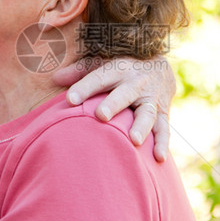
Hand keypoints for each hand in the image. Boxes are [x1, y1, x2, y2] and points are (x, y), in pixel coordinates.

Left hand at [53, 55, 175, 160]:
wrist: (161, 68)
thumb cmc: (122, 69)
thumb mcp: (103, 63)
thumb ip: (80, 71)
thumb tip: (55, 78)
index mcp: (118, 70)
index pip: (99, 78)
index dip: (85, 88)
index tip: (70, 99)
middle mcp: (136, 83)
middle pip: (124, 94)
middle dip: (114, 104)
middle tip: (102, 116)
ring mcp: (151, 99)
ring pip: (147, 113)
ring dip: (141, 126)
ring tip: (133, 140)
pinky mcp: (163, 113)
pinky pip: (164, 129)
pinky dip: (162, 143)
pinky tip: (158, 157)